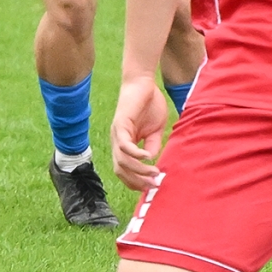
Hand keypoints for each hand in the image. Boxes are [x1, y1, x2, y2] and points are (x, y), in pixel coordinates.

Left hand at [110, 73, 168, 192]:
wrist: (143, 83)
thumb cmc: (149, 105)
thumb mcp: (155, 131)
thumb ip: (152, 145)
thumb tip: (152, 161)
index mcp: (124, 145)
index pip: (124, 171)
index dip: (135, 182)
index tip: (151, 187)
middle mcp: (118, 142)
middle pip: (120, 170)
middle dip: (136, 182)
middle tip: (153, 186)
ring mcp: (117, 134)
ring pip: (122, 161)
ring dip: (139, 171)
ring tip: (154, 173)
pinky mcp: (120, 124)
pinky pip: (124, 145)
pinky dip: (135, 154)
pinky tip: (147, 157)